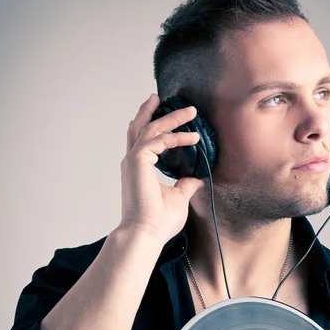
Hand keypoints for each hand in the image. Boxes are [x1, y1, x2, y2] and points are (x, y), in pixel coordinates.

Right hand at [118, 92, 204, 242]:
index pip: (145, 141)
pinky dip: (176, 136)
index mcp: (138, 169)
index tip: (175, 121)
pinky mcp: (138, 160)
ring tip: (189, 110)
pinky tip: (193, 137)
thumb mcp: (178, 198)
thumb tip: (196, 178)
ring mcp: (133, 160)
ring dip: (170, 117)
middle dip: (153, 111)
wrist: (146, 232)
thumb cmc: (158, 221)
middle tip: (162, 97)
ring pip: (151, 128)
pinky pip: (159, 140)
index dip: (158, 128)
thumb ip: (185, 185)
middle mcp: (133, 161)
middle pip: (140, 127)